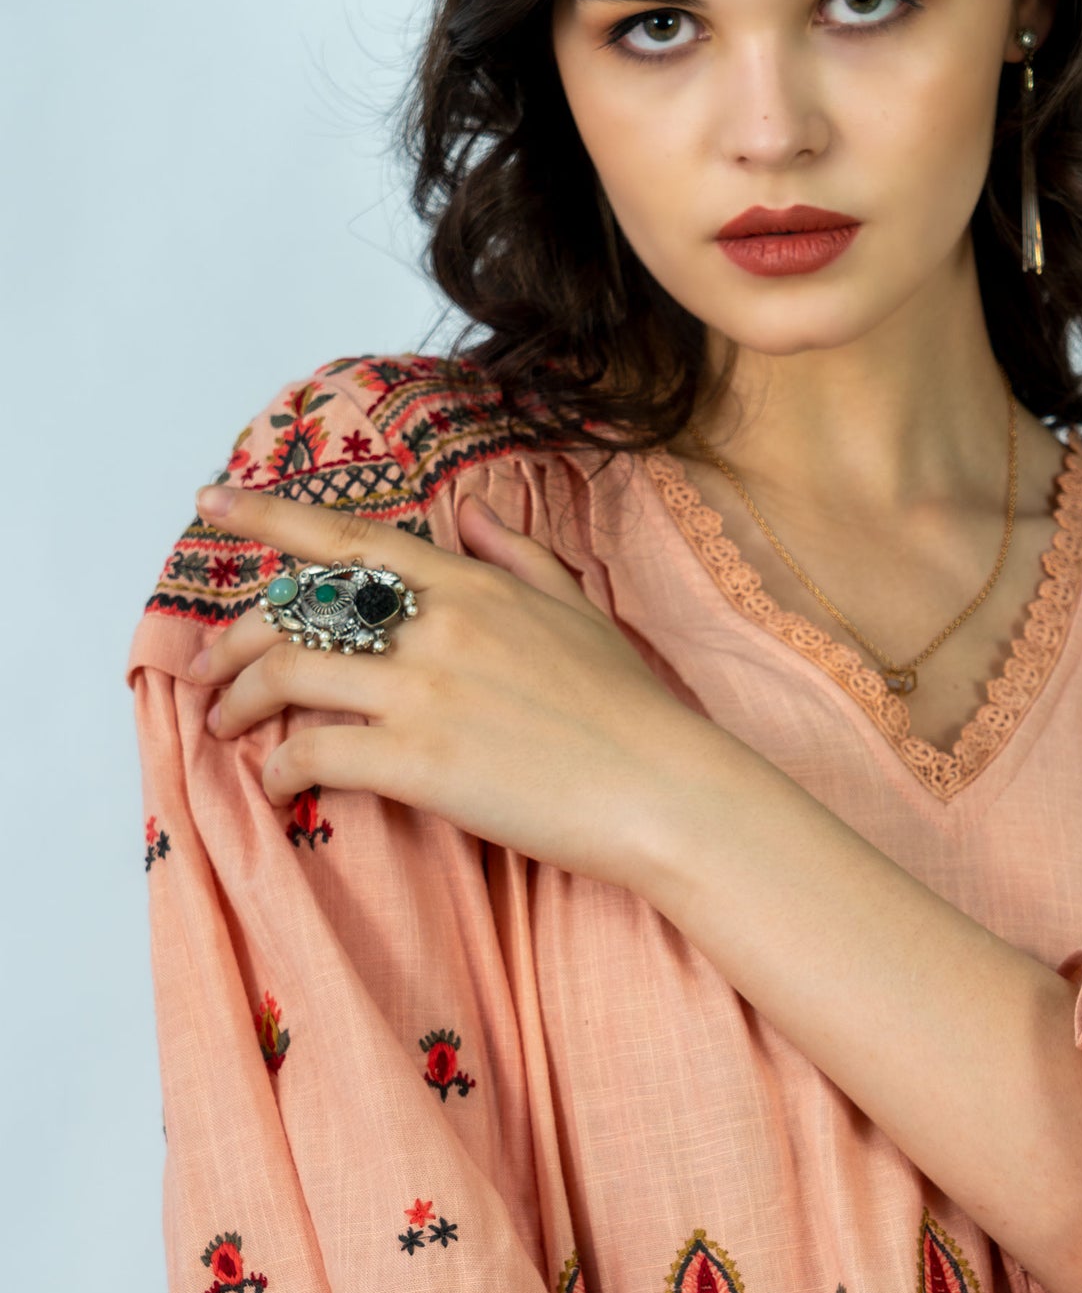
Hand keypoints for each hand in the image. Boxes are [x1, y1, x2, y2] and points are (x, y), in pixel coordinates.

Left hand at [187, 479, 714, 887]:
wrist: (663, 790)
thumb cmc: (629, 710)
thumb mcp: (577, 610)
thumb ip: (516, 557)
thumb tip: (467, 515)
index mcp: (470, 585)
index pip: (348, 535)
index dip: (269, 515)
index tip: (211, 501)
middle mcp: (436, 626)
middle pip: (296, 609)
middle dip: (231, 639)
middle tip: (206, 672)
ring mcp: (424, 692)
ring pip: (287, 673)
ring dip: (236, 702)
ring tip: (226, 728)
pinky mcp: (419, 762)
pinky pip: (312, 753)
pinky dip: (277, 768)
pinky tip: (277, 784)